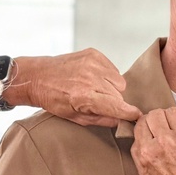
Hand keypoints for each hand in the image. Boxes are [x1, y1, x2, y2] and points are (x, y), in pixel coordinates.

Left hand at [5, 50, 141, 125]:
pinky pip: (113, 69)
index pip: (117, 106)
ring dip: (112, 87)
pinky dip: (107, 75)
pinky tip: (92, 78)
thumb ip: (101, 120)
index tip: (137, 116)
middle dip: (114, 101)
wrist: (37, 76)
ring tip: (95, 89)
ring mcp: (93, 63)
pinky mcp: (94, 54)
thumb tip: (121, 120)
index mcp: (85, 97)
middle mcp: (90, 78)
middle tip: (99, 102)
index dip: (129, 113)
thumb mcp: (75, 117)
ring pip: (119, 82)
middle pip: (120, 95)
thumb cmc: (54, 99)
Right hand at [131, 107, 175, 174]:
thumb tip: (140, 130)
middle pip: (156, 114)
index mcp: (146, 152)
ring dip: (173, 118)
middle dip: (158, 121)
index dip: (146, 125)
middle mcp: (164, 142)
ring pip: (172, 111)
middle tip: (164, 130)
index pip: (141, 122)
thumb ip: (138, 151)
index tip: (152, 130)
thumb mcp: (143, 174)